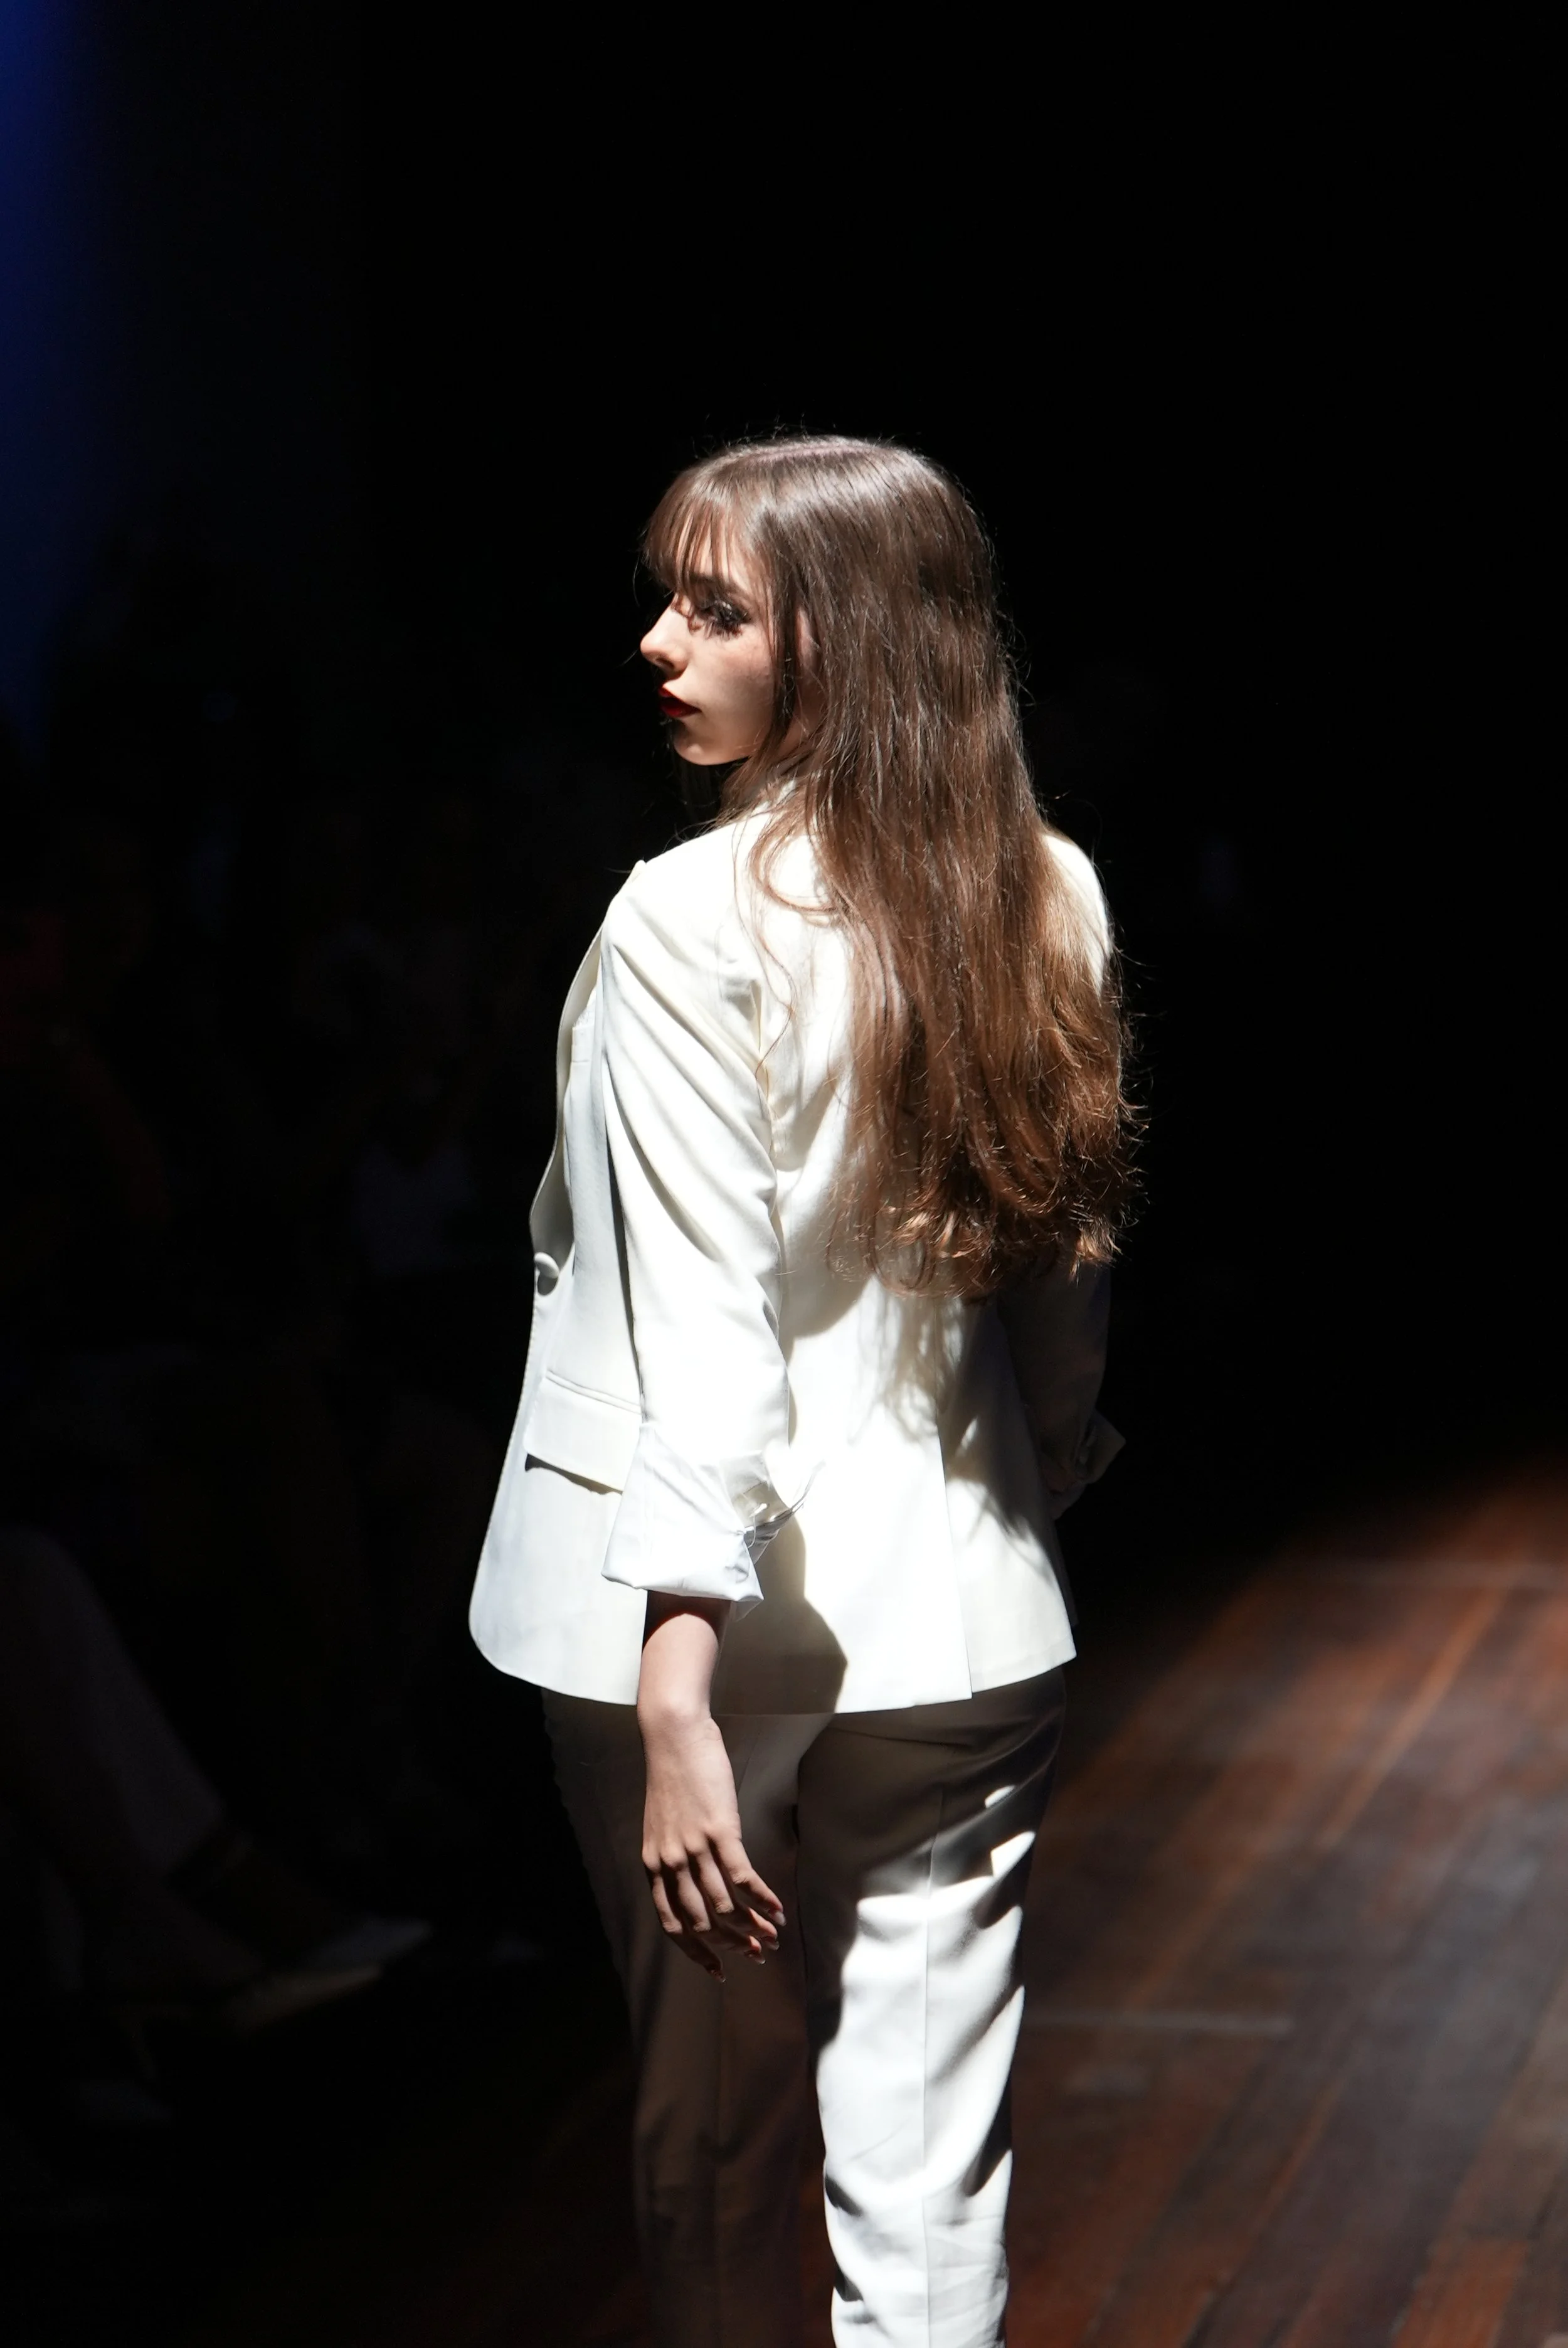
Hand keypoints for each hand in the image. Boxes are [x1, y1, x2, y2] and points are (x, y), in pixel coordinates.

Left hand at [639, 1708, 784, 1981]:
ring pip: (725, 1906)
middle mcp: (671, 1864)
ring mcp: (695, 1848)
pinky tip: (778, 1909)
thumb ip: (674, 1857)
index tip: (718, 1969)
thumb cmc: (672, 1776)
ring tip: (773, 1936)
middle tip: (757, 1954)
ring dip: (753, 1927)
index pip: (672, 1925)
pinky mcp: (719, 1831)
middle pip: (702, 1923)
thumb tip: (696, 1882)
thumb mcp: (662, 1826)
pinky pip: (743, 1878)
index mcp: (653, 1865)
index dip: (697, 1952)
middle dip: (732, 1945)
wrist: (673, 1736)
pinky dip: (762, 1899)